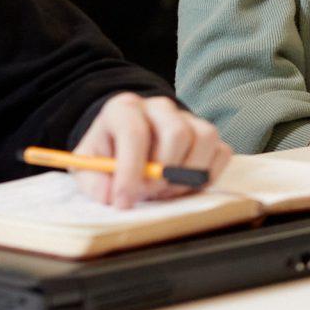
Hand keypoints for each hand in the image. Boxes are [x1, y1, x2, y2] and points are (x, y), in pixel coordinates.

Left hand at [72, 94, 232, 207]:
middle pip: (177, 133)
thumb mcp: (87, 168)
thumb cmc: (106, 156)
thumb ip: (94, 182)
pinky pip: (222, 152)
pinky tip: (184, 187)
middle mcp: (158, 107)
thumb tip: (111, 195)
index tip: (123, 202)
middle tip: (149, 194)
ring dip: (187, 175)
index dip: (130, 170)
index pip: (134, 132)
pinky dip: (207, 176)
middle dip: (164, 173)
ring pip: (205, 138)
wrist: (123, 145)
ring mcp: (187, 117)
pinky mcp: (206, 134)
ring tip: (165, 191)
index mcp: (124, 109)